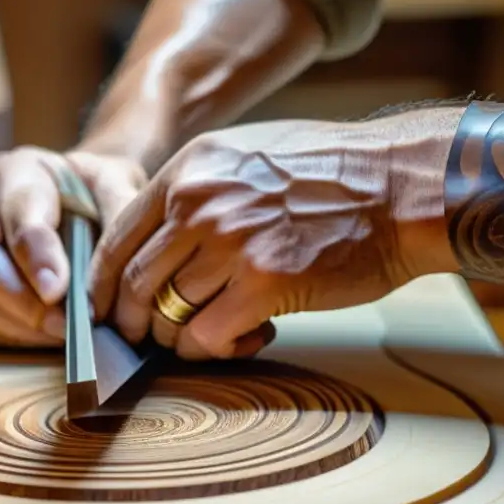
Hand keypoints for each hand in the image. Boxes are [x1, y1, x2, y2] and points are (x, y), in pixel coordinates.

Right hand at [0, 147, 146, 346]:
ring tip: (62, 332)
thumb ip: (119, 215)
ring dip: (14, 321)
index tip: (58, 290)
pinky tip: (41, 334)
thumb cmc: (98, 196)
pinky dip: (4, 332)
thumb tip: (108, 276)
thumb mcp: (119, 187)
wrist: (82, 206)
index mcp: (16, 171)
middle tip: (66, 324)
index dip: (35, 254)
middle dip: (20, 297)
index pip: (16, 212)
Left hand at [91, 112, 461, 359]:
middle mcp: (199, 204)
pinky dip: (217, 348)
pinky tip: (246, 337)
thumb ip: (200, 190)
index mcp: (190, 170)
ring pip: (168, 315)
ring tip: (210, 335)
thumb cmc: (334, 175)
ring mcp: (230, 244)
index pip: (117, 236)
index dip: (102, 283)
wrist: (401, 187)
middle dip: (132, 321)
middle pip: (134, 282)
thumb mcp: (250, 155)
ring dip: (181, 338)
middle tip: (146, 339)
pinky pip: (209, 336)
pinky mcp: (264, 285)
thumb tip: (165, 240)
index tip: (105, 309)